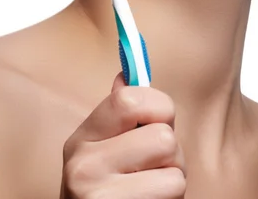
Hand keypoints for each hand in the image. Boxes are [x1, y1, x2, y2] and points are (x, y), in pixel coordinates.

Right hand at [59, 71, 186, 197]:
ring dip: (173, 179)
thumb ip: (118, 113)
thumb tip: (126, 71)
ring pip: (175, 167)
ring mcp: (98, 197)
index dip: (159, 106)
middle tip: (153, 167)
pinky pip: (172, 191)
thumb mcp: (106, 150)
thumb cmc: (109, 191)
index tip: (160, 118)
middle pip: (163, 136)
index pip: (128, 99)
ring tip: (151, 190)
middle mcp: (82, 166)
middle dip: (172, 152)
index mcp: (82, 139)